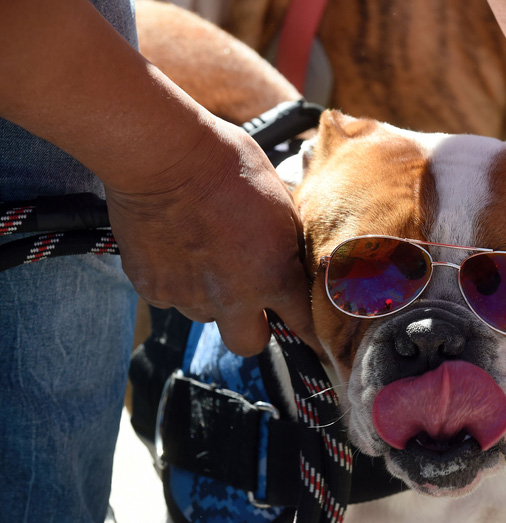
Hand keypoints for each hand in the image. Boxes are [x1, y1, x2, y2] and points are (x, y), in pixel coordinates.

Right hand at [106, 118, 319, 356]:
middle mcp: (233, 298)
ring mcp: (188, 297)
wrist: (162, 154)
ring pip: (205, 316)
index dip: (310, 331)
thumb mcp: (280, 200)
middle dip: (255, 328)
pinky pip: (170, 297)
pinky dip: (176, 281)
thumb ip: (287, 241)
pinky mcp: (152, 288)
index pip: (304, 325)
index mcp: (274, 277)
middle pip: (249, 345)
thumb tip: (295, 257)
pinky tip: (176, 248)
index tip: (313, 337)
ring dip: (211, 298)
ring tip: (206, 256)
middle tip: (252, 302)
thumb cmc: (227, 164)